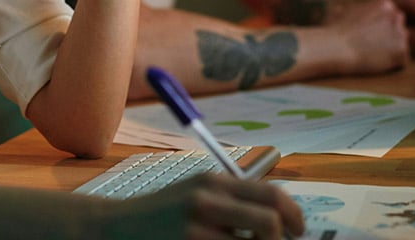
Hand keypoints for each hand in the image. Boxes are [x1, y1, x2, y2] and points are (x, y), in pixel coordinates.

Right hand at [105, 173, 303, 239]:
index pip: (271, 193)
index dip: (295, 216)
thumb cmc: (160, 215)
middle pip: (269, 223)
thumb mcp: (194, 194)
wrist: (115, 227)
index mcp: (212, 182)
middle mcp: (206, 201)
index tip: (299, 232)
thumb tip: (279, 221)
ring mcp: (196, 230)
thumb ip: (231, 200)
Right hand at [325, 0, 408, 73]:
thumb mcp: (346, 10)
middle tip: (370, 43)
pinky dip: (391, 65)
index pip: (392, 17)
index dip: (379, 26)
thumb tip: (359, 9)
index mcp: (386, 4)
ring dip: (391, 50)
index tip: (365, 31)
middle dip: (389, 37)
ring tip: (370, 52)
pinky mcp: (403, 53)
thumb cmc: (335, 29)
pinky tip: (375, 60)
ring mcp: (402, 35)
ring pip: (401, 45)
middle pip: (400, 30)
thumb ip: (360, 8)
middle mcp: (397, 16)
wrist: (335, 48)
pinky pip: (401, 61)